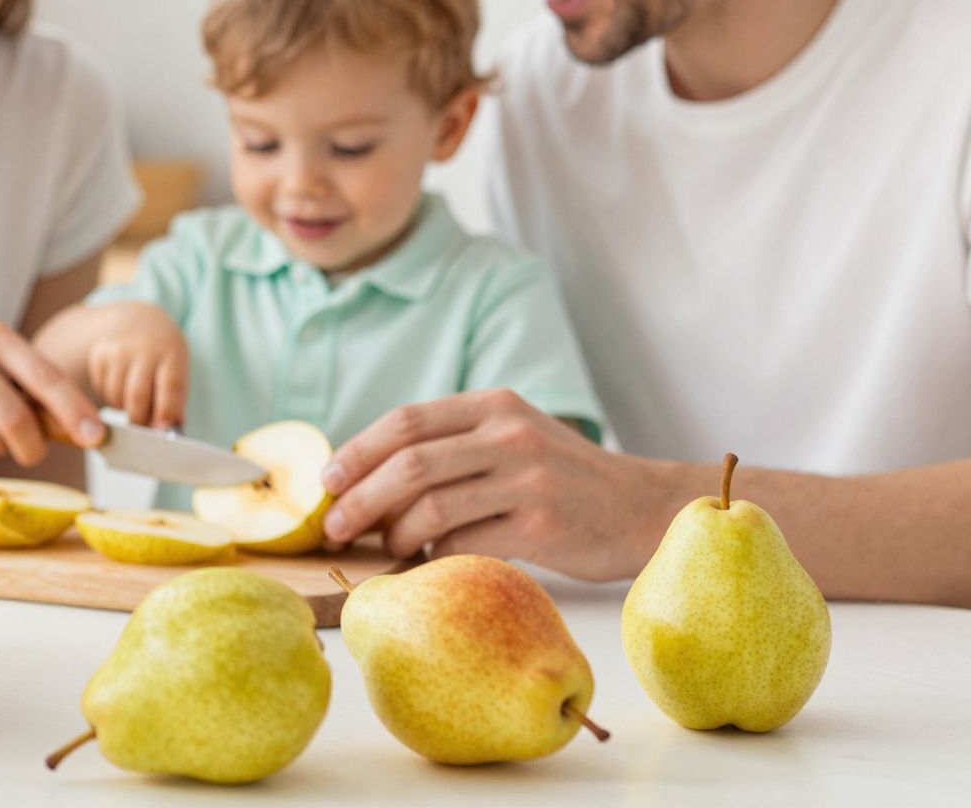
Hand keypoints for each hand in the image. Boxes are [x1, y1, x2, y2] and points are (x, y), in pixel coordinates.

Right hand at [84, 304, 187, 427]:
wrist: (138, 321)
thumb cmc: (162, 355)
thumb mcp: (176, 368)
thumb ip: (174, 399)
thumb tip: (165, 430)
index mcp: (171, 351)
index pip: (170, 387)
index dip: (165, 412)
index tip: (161, 430)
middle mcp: (144, 347)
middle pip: (137, 396)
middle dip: (139, 419)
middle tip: (142, 427)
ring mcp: (119, 349)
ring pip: (116, 396)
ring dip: (123, 407)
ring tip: (132, 401)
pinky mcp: (99, 354)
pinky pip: (101, 389)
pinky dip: (110, 396)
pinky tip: (119, 386)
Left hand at [320, 389, 678, 580]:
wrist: (643, 508)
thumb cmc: (562, 480)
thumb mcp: (513, 438)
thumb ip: (453, 446)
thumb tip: (368, 479)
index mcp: (494, 405)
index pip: (406, 420)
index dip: (357, 450)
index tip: (328, 481)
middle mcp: (510, 433)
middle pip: (409, 462)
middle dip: (359, 497)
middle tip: (333, 526)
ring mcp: (528, 479)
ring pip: (431, 506)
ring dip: (392, 534)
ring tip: (381, 549)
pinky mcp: (542, 526)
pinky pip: (465, 544)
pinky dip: (434, 557)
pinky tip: (426, 564)